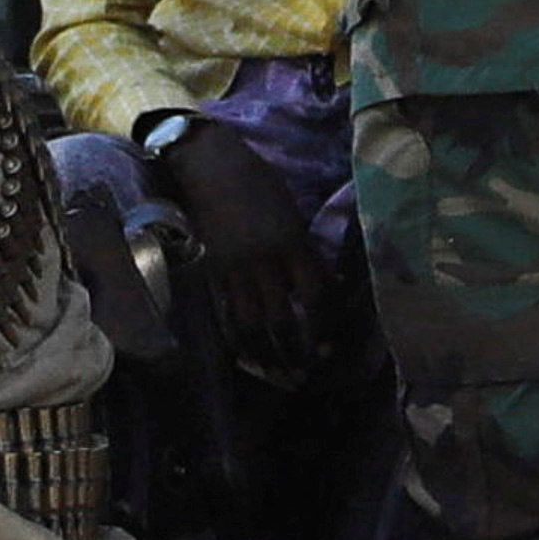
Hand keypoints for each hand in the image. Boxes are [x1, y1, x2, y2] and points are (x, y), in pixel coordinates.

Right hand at [159, 123, 336, 379]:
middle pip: (283, 319)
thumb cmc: (258, 182)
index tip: (328, 347)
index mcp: (292, 243)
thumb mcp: (292, 214)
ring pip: (251, 325)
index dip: (324, 326)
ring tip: (277, 374)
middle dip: (295, 352)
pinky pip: (225, 313)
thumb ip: (307, 252)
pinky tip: (246, 355)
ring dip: (266, 355)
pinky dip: (237, 339)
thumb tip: (329, 287)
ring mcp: (235, 268)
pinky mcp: (212, 270)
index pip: (316, 296)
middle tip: (303, 375)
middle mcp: (265, 260)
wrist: (209, 164)